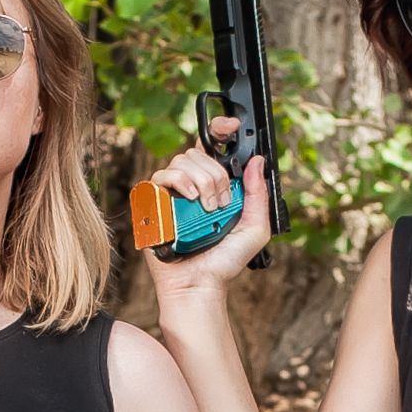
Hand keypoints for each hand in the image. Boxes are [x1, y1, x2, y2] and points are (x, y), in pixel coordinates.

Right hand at [142, 123, 272, 294]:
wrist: (200, 284)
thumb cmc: (224, 262)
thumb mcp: (255, 228)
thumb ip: (259, 195)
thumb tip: (256, 161)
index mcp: (214, 186)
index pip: (213, 148)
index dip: (219, 130)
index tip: (230, 127)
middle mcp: (192, 185)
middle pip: (198, 152)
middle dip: (215, 175)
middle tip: (221, 203)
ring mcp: (172, 194)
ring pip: (181, 161)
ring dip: (200, 181)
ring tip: (206, 208)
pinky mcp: (153, 204)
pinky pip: (160, 177)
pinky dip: (178, 182)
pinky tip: (189, 199)